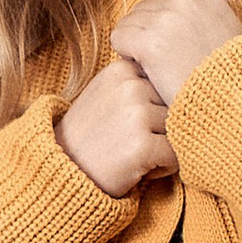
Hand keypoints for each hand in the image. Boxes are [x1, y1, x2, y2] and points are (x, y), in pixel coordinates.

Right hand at [57, 57, 177, 196]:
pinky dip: (163, 168)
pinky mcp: (142, 144)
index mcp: (121, 70)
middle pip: (174, 106)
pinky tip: (138, 170)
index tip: (128, 122)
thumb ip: (135, 81)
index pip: (163, 85)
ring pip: (177, 130)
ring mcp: (136, 114)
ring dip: (164, 148)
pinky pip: (175, 155)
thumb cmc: (90, 137)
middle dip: (161, 128)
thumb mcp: (105, 94)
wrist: (63, 172)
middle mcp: (130, 87)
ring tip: (134, 155)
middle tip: (130, 142)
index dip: (153, 107)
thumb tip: (178, 74)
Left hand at [109, 0, 241, 107]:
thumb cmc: (230, 74)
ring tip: (150, 64)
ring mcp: (166, 20)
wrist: (235, 98)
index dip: (158, 16)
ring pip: (128, 22)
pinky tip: (141, 68)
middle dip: (145, 30)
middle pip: (142, 7)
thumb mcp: (224, 32)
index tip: (165, 38)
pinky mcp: (150, 43)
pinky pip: (119, 37)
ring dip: (133, 42)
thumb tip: (167, 16)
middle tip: (157, 56)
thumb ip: (199, 18)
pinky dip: (124, 52)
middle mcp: (184, 2)